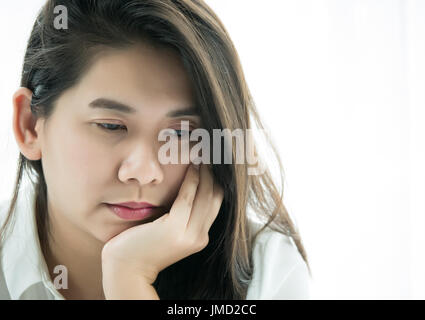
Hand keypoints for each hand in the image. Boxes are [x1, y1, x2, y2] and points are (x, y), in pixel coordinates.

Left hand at [101, 163, 223, 284]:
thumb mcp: (168, 229)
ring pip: (206, 195)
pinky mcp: (175, 230)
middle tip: (210, 153)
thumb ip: (181, 215)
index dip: (216, 181)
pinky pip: (187, 197)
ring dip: (205, 172)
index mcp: (199, 237)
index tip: (212, 163)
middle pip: (215, 197)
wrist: (126, 269)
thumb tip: (188, 188)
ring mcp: (189, 235)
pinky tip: (192, 166)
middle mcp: (199, 237)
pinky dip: (192, 179)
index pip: (216, 203)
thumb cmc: (142, 245)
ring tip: (202, 155)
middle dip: (214, 173)